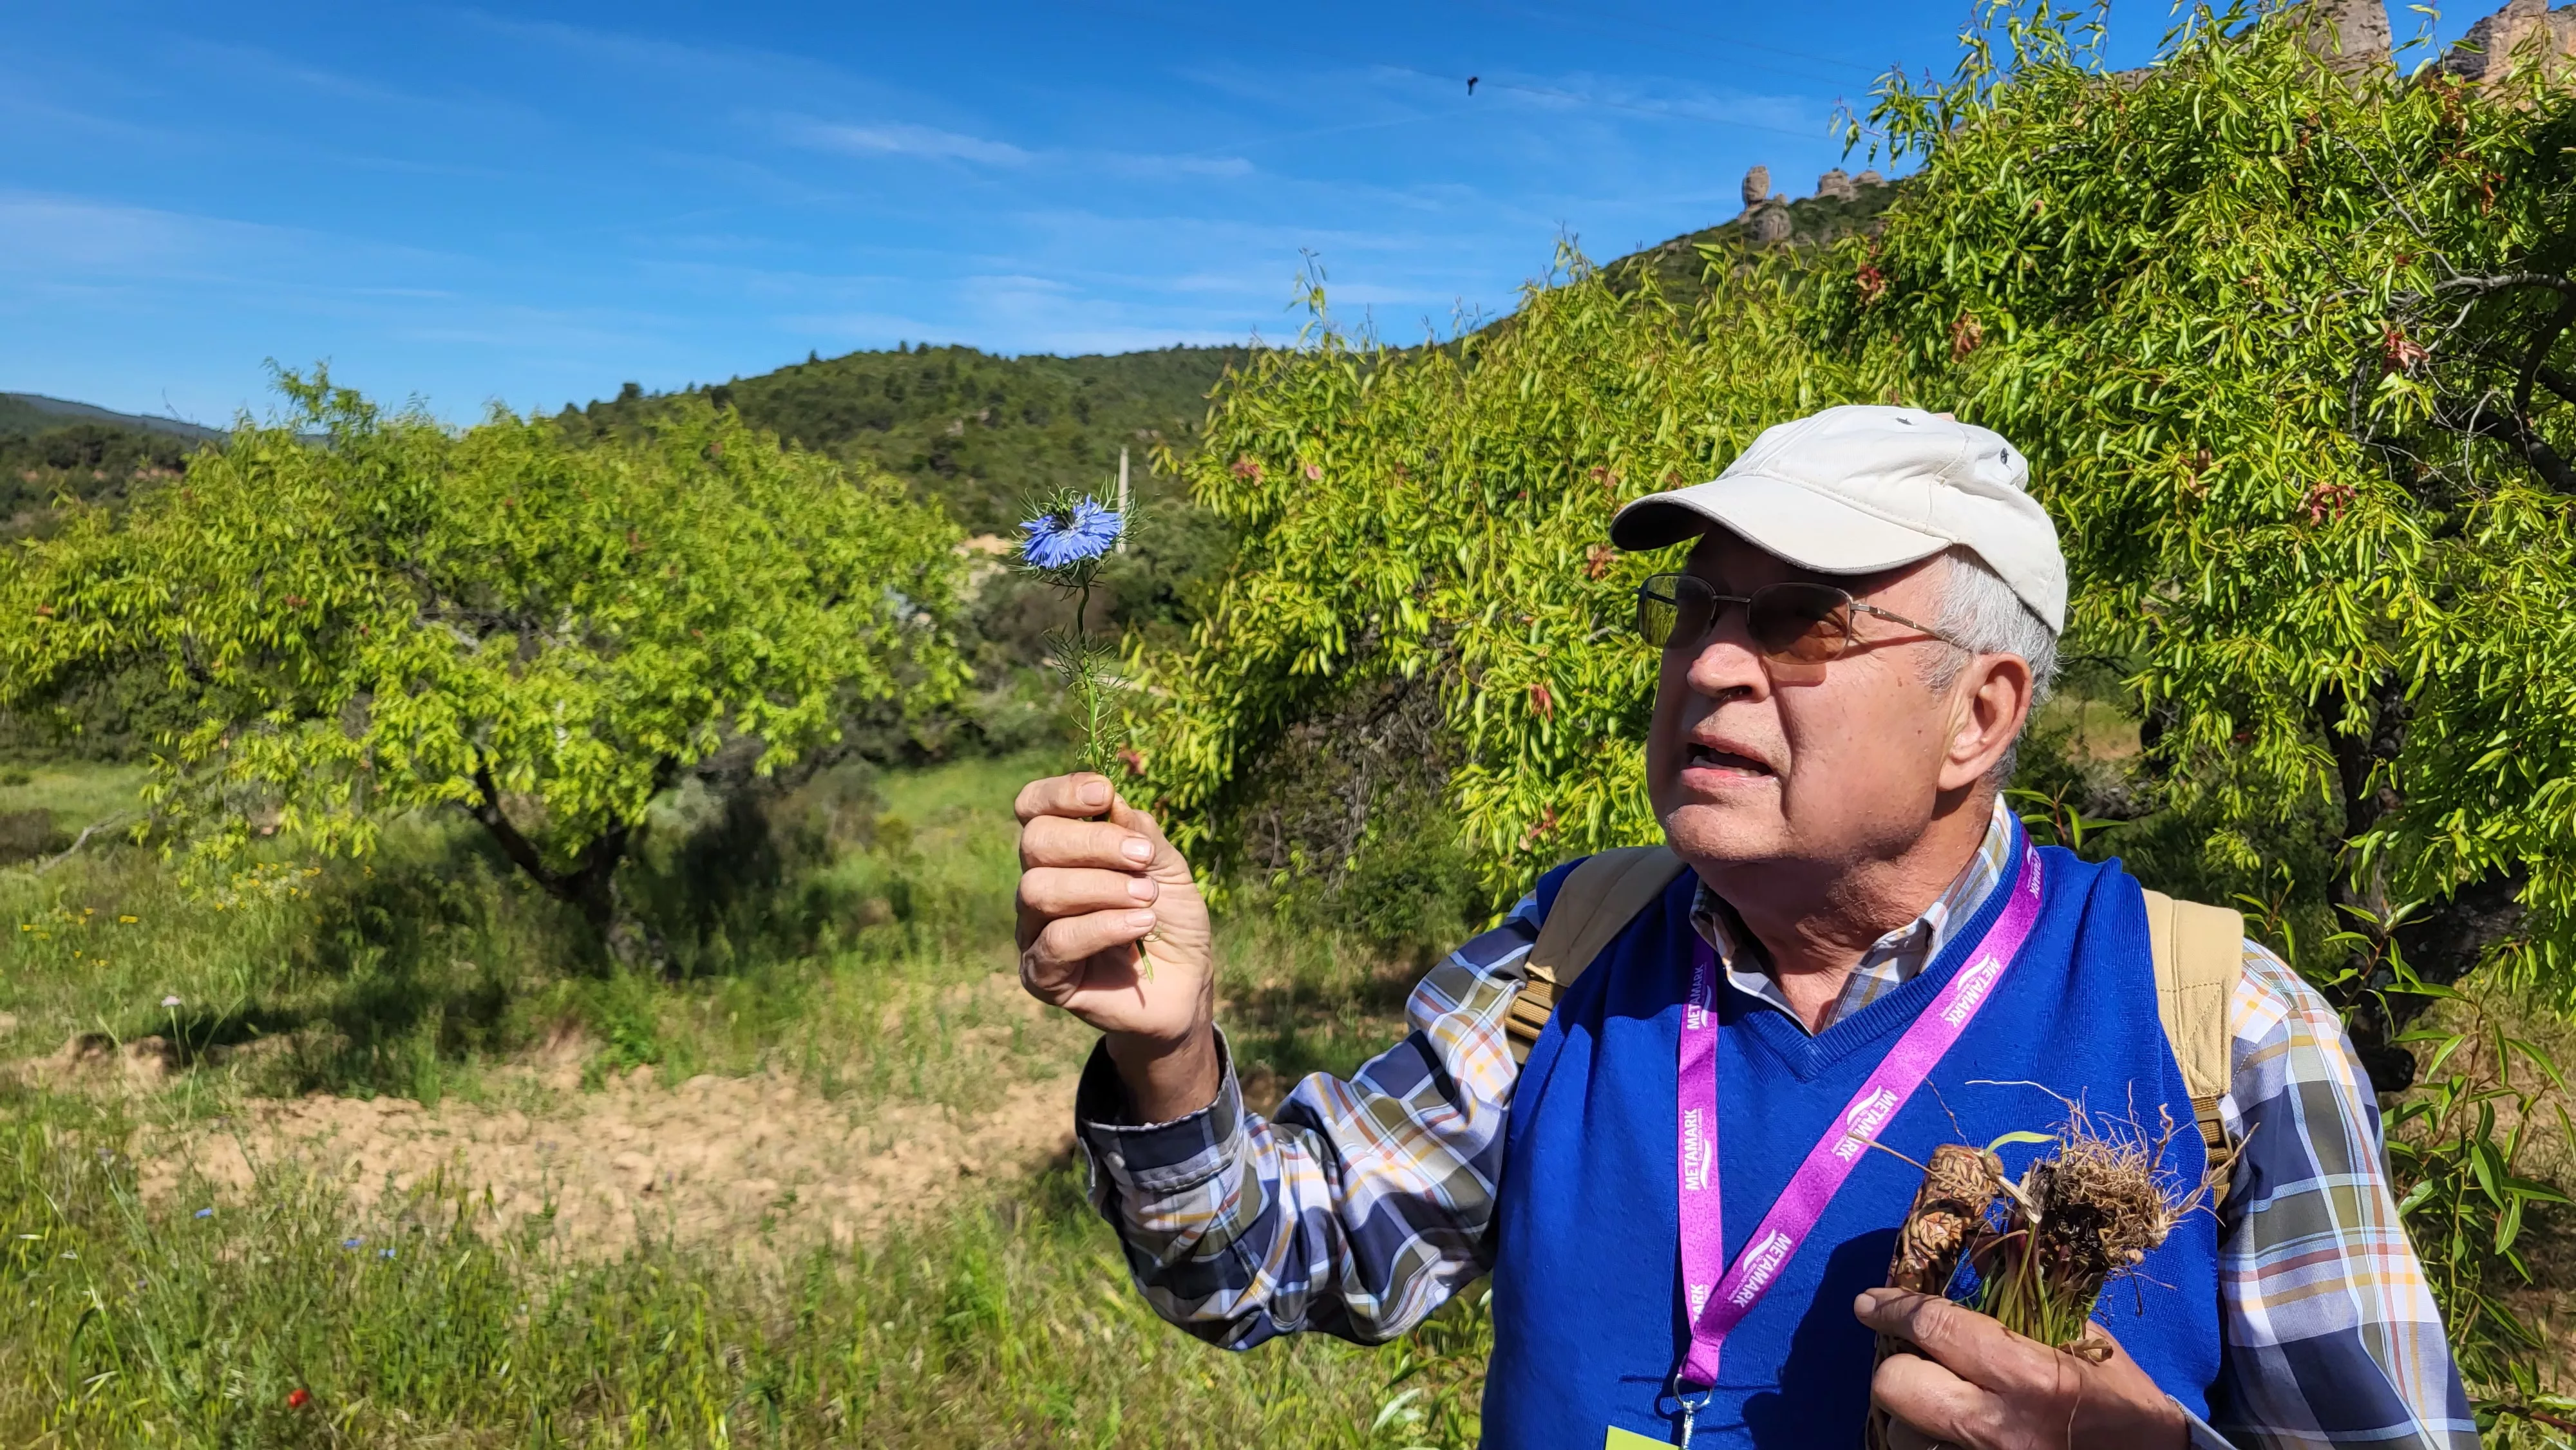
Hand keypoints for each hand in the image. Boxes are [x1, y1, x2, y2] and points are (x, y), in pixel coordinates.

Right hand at [1013, 772, 1218, 1120]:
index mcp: (1063, 852)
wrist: (1186, 985)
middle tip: (1143, 859)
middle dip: (1093, 843)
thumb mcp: (1168, 868)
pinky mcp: (1042, 975)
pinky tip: (1141, 927)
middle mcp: (1039, 885)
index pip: (1033, 808)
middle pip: (1035, 843)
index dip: (1059, 794)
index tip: (1102, 794)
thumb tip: (1112, 799)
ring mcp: (1034, 931)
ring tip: (1147, 898)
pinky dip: (1103, 927)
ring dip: (1102, 888)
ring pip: (1038, 890)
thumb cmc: (1172, 919)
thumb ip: (1140, 833)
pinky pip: (1055, 941)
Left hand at [1856, 1288, 2187, 1449]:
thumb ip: (2025, 1300)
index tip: (1870, 1301)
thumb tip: (1975, 1250)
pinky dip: (1928, 1440)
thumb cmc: (2120, 1400)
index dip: (1895, 1307)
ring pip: (1900, 1430)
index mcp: (2027, 1376)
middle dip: (1896, 1362)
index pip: (1934, 1326)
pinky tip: (1950, 1427)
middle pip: (1895, 1384)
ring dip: (1911, 1410)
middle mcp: (1996, 1426)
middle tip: (1914, 1353)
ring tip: (1941, 1397)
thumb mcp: (2082, 1340)